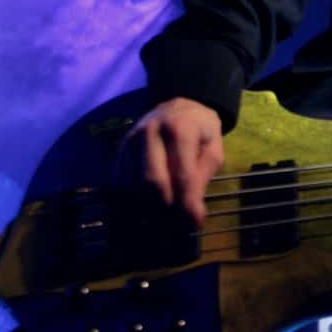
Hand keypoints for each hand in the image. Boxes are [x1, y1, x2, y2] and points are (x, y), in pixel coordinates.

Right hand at [125, 97, 223, 225]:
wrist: (177, 107)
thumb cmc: (200, 131)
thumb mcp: (213, 150)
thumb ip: (202, 178)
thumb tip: (191, 214)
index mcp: (179, 129)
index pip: (181, 175)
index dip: (187, 204)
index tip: (194, 223)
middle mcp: (150, 133)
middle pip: (151, 183)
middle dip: (166, 209)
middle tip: (178, 223)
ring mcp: (130, 141)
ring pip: (134, 186)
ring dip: (149, 207)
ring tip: (167, 217)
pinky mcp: (119, 151)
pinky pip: (122, 183)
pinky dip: (136, 199)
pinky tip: (150, 205)